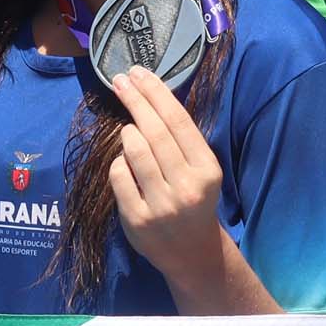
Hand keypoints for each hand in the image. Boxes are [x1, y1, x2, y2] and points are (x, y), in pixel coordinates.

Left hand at [108, 69, 232, 286]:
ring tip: (128, 128)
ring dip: (128, 133)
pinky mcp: (137, 219)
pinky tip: (124, 162)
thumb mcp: (199, 170)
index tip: (140, 73)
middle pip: (155, 132)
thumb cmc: (193, 200)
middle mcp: (187, 186)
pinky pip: (119, 176)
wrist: (192, 252)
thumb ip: (180, 142)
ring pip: (135, 152)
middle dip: (135, 100)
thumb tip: (149, 96)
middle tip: (121, 80)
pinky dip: (118, 163)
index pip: (178, 121)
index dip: (156, 93)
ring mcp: (161, 204)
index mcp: (207, 169)